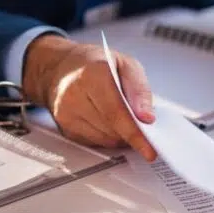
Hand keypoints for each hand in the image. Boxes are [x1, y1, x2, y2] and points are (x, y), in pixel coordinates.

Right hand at [22, 35, 157, 160]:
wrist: (64, 68)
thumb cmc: (97, 64)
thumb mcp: (127, 65)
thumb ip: (140, 90)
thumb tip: (147, 117)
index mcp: (91, 75)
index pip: (116, 112)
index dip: (135, 133)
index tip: (149, 148)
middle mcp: (73, 94)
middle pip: (111, 129)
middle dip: (132, 133)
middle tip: (144, 128)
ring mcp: (66, 113)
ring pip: (105, 139)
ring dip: (120, 136)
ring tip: (123, 118)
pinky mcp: (65, 128)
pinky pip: (95, 143)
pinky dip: (108, 137)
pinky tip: (108, 121)